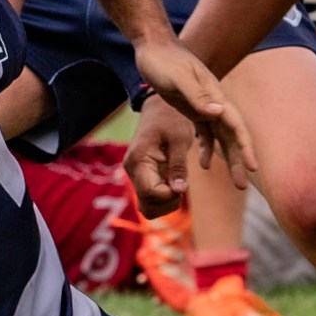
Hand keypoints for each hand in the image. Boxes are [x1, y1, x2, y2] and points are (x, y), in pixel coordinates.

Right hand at [124, 96, 195, 216]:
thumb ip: (178, 166)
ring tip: (179, 183)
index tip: (183, 184)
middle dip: (168, 202)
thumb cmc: (170, 119)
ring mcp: (136, 175)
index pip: (151, 193)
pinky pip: (151, 198)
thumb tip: (179, 191)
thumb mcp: (179, 139)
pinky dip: (165, 197)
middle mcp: (132, 170)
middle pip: (146, 206)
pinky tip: (175, 181)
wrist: (160, 108)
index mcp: (138, 160)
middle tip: (181, 185)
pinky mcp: (143, 177)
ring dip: (167, 203)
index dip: (170, 194)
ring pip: (148, 207)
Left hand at [129, 37, 256, 203]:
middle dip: (239, 159)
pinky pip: (205, 133)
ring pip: (221, 137)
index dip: (245, 146)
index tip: (252, 165)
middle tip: (243, 184)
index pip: (235, 124)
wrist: (152, 47)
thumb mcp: (177, 78)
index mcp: (214, 94)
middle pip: (231, 135)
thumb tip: (219, 112)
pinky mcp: (192, 108)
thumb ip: (196, 95)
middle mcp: (214, 102)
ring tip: (236, 181)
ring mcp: (203, 106)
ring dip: (229, 158)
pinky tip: (206, 164)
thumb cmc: (163, 61)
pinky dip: (207, 149)